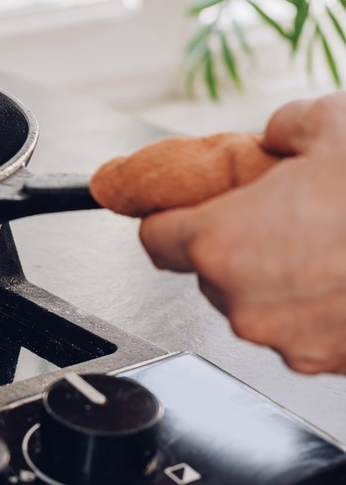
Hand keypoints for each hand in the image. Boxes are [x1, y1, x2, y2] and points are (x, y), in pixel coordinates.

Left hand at [139, 92, 345, 373]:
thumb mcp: (327, 121)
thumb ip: (281, 129)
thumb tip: (277, 136)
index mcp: (223, 241)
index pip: (156, 238)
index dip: (167, 215)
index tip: (176, 205)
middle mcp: (246, 303)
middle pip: (210, 271)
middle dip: (234, 241)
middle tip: (276, 210)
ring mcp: (291, 342)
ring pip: (259, 304)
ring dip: (278, 275)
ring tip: (328, 237)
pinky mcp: (333, 363)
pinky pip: (304, 328)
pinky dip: (317, 303)